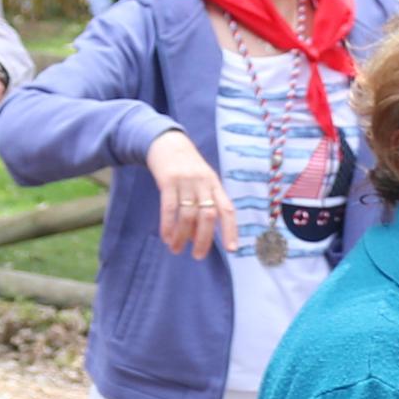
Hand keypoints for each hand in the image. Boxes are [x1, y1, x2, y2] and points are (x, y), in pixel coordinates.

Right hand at [144, 128, 233, 255]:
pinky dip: (168, 225)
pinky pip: (170, 208)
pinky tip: (166, 237)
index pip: (227, 209)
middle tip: (198, 255)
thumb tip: (198, 236)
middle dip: (204, 239)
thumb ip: (203, 205)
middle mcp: (204, 183)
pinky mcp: (168, 180)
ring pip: (188, 214)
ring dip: (182, 236)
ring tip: (176, 249)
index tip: (232, 249)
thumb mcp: (201, 181)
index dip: (231, 230)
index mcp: (215, 184)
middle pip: (208, 215)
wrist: (167, 142)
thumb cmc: (186, 167)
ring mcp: (186, 181)